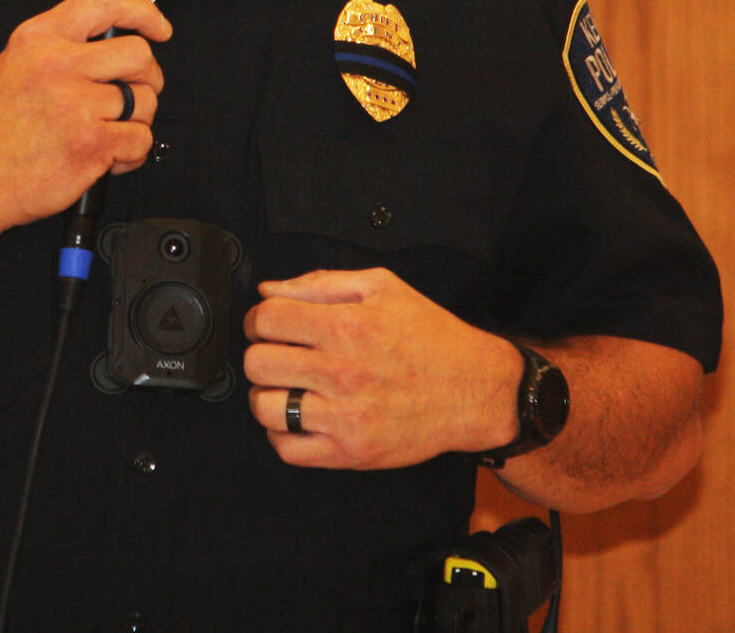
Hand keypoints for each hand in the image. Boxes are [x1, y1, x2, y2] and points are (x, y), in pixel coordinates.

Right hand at [0, 0, 170, 230]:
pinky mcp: (91, 143)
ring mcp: (75, 105)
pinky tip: (107, 154)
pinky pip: (140, 138)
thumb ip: (59, 45)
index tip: (158, 27)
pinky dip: (131, 152)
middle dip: (147, 77)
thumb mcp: (14, 65)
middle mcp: (57, 66)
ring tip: (108, 129)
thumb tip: (110, 37)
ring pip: (145, 100)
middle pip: (138, 55)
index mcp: (38, 39)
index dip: (143, 12)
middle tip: (132, 93)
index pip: (106, 3)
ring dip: (137, 119)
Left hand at [242, 267, 519, 469]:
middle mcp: (343, 371)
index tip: (268, 326)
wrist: (476, 389)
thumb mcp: (383, 288)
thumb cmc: (431, 337)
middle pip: (258, 363)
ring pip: (264, 408)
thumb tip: (270, 291)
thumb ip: (321, 282)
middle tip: (279, 356)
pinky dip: (282, 434)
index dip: (258, 320)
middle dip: (261, 355)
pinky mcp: (351, 451)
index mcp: (347, 326)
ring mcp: (345, 415)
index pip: (267, 320)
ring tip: (287, 388)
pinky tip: (299, 418)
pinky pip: (287, 449)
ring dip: (267, 396)